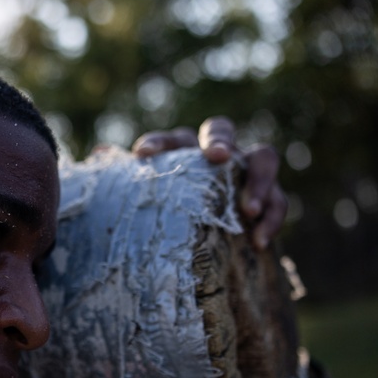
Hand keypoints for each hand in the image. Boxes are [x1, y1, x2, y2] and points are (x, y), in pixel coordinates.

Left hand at [132, 117, 287, 249]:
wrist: (202, 249)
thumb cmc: (165, 218)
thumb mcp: (141, 203)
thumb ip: (123, 180)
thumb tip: (98, 152)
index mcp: (181, 152)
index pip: (172, 138)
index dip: (158, 142)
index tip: (141, 155)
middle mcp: (214, 155)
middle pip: (221, 128)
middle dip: (220, 140)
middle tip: (216, 158)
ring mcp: (245, 173)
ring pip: (263, 157)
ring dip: (258, 180)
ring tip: (247, 210)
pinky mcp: (268, 199)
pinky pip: (279, 201)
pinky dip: (272, 219)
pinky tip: (257, 241)